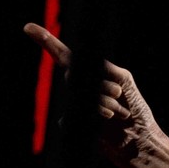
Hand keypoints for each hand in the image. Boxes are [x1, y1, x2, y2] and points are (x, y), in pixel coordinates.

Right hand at [24, 23, 164, 164]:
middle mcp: (81, 88)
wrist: (138, 139)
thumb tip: (85, 64)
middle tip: (118, 96)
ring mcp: (76, 105)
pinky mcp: (72, 122)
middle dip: (101, 85)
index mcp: (92, 74)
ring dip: (104, 102)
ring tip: (117, 113)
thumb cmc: (135, 110)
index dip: (47, 41)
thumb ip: (104, 67)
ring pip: (78, 94)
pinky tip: (106, 122)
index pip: (65, 56)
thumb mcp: (123, 80)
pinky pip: (75, 112)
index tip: (29, 28)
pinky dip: (96, 115)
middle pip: (75, 74)